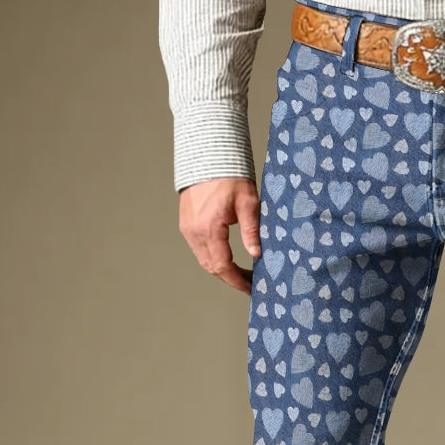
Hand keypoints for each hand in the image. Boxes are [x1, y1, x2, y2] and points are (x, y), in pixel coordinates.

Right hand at [178, 176, 260, 295]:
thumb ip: (252, 230)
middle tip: (250, 283)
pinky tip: (228, 258)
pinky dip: (213, 258)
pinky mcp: (186, 224)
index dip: (237, 281)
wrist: (207, 156)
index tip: (251, 288)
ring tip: (242, 273)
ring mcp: (187, 228)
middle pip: (212, 267)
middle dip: (231, 278)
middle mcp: (194, 232)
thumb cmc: (230, 176)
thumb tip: (257, 254)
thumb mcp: (248, 202)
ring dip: (222, 269)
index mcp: (209, 228)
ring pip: (204, 260)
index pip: (223, 266)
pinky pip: (199, 249)